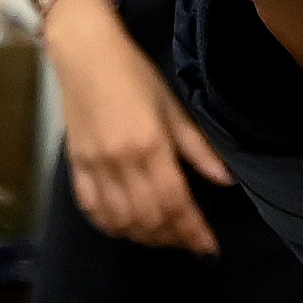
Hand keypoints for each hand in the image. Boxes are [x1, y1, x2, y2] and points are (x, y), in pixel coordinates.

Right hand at [38, 0, 225, 252]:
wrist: (85, 53)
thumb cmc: (135, 74)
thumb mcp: (173, 107)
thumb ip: (198, 148)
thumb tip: (226, 181)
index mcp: (150, 145)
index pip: (176, 202)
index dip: (194, 231)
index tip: (209, 248)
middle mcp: (121, 162)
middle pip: (149, 218)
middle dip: (173, 238)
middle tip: (190, 243)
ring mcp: (95, 166)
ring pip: (121, 221)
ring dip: (145, 237)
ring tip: (164, 237)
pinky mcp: (76, 166)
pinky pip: (92, 210)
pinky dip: (112, 227)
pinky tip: (127, 228)